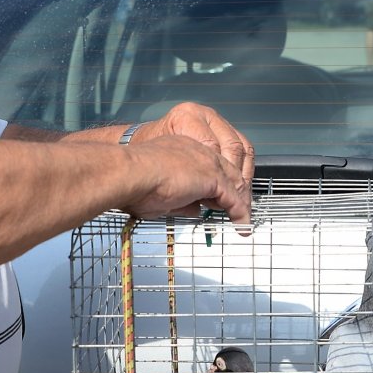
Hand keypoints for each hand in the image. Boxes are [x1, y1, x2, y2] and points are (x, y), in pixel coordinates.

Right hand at [123, 103, 254, 226]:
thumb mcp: (161, 192)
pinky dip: (240, 213)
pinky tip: (242, 225)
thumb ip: (181, 198)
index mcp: (184, 148)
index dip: (220, 182)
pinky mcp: (212, 177)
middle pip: (229, 170)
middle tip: (241, 211)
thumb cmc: (133, 182)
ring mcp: (207, 162)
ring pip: (235, 183)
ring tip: (244, 221)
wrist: (128, 174)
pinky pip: (233, 198)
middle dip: (237, 192)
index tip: (223, 200)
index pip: (211, 164)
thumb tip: (194, 210)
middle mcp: (199, 150)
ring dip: (241, 203)